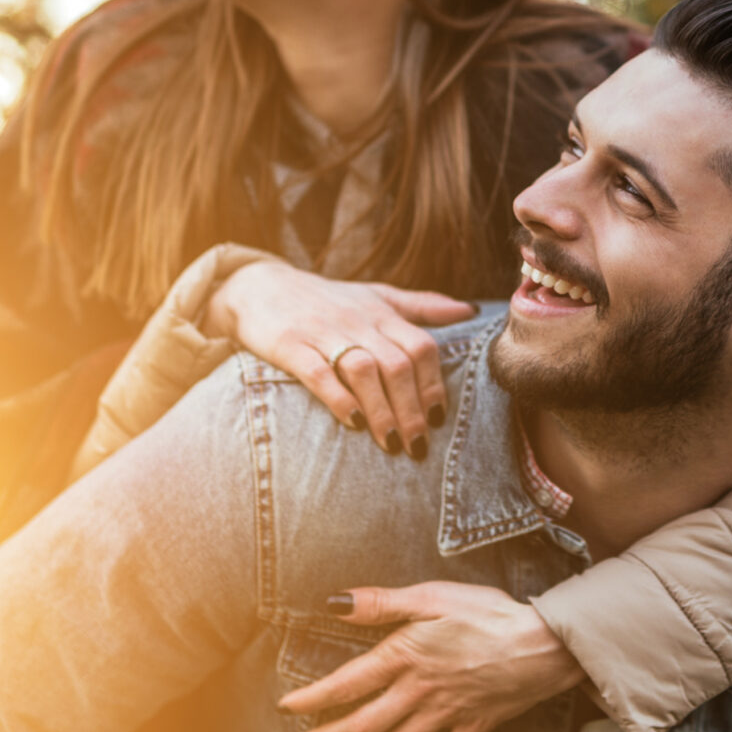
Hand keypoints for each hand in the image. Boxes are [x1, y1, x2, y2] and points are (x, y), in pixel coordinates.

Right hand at [204, 263, 474, 456]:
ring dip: (382, 410)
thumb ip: (422, 306)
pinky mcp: (290, 345)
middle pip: (397, 365)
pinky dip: (340, 399)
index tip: (438, 418)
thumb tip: (471, 310)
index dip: (433, 384)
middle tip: (418, 445)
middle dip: (412, 408)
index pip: (421, 347)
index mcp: (382, 313)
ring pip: (364, 370)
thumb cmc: (328, 299)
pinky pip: (319, 373)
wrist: (261, 286)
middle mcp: (357, 321)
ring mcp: (323, 332)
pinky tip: (354, 423)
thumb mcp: (377, 296)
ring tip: (393, 443)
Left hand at [279, 583, 588, 731]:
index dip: (315, 698)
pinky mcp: (475, 726)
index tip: (288, 709)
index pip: (348, 683)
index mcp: (405, 657)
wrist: (543, 643)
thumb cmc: (488, 613)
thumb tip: (335, 602)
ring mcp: (447, 714)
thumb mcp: (433, 596)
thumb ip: (382, 603)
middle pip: (365, 724)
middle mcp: (420, 692)